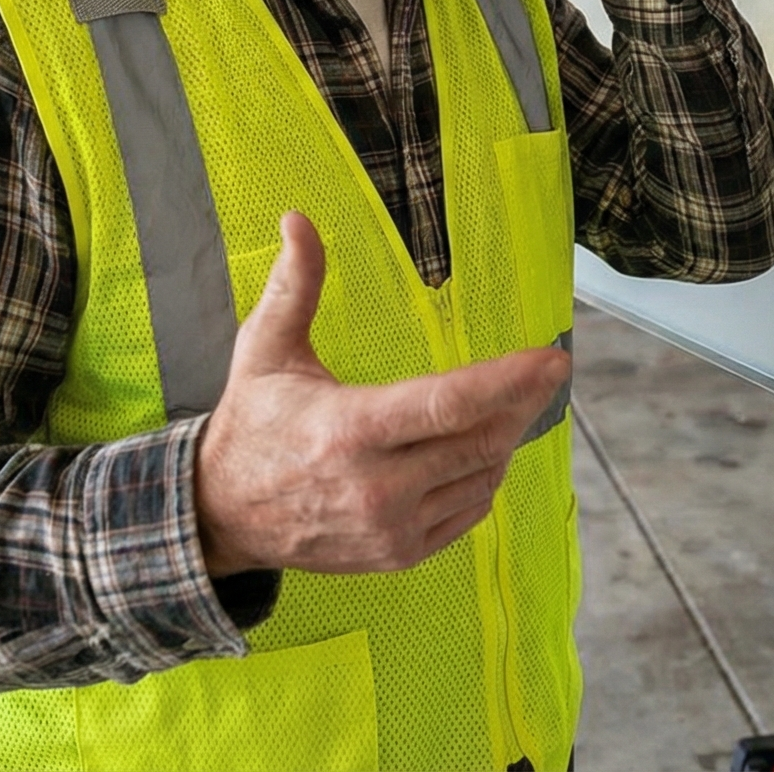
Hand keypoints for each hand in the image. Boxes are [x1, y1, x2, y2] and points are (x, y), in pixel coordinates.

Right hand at [193, 212, 570, 575]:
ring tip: (508, 406)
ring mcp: (391, 526)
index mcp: (348, 429)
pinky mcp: (399, 553)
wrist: (222, 516)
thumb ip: (294, 285)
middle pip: (481, 441)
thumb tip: (298, 221)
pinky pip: (469, 512)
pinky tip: (476, 451)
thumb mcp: (263, 349)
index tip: (551, 359)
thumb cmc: (251, 425)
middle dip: (522, 403)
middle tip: (544, 374)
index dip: (509, 380)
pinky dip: (483, 478)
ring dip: (503, 439)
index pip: (448, 403)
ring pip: (482, 477)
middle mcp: (376, 486)